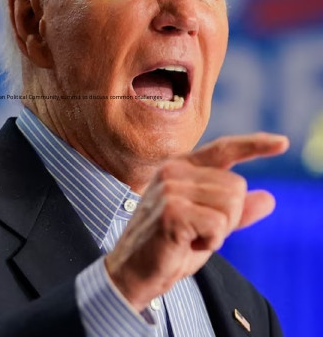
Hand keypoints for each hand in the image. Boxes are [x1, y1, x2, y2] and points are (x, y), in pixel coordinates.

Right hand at [104, 133, 288, 310]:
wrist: (132, 271)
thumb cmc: (168, 247)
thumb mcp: (208, 226)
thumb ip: (235, 211)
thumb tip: (268, 198)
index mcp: (180, 168)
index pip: (223, 150)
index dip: (254, 145)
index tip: (282, 143)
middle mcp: (173, 171)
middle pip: (237, 187)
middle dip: (229, 218)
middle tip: (198, 232)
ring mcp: (170, 188)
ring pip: (231, 205)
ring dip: (219, 232)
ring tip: (190, 237)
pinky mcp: (172, 211)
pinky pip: (218, 225)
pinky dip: (210, 242)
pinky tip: (186, 244)